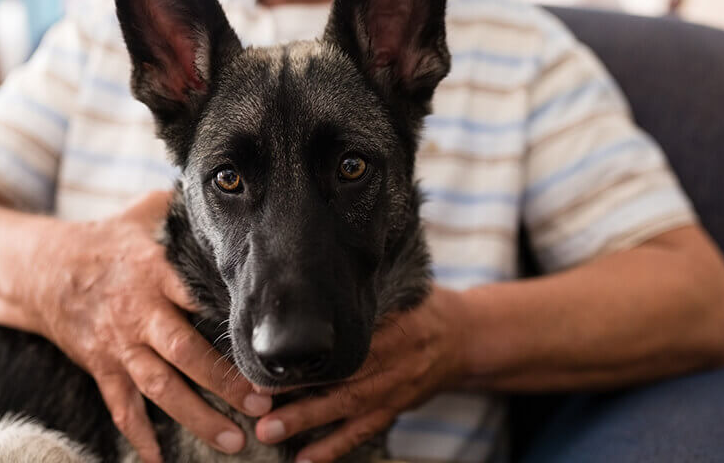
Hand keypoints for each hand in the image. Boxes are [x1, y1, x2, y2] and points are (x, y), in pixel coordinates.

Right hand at [26, 191, 272, 462]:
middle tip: (261, 406)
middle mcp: (138, 312)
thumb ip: (184, 209)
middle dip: (224, 382)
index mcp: (155, 272)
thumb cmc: (107, 239)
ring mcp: (118, 344)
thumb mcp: (144, 214)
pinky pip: (120, 406)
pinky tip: (158, 459)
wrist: (40, 267)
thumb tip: (229, 189)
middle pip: (184, 352)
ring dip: (195, 416)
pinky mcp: (101, 366)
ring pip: (159, 388)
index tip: (264, 341)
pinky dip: (137, 435)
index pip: (196, 296)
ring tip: (232, 441)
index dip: (229, 320)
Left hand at [254, 286, 468, 462]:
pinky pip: (364, 431)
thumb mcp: (401, 288)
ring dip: (308, 424)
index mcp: (398, 323)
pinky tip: (304, 460)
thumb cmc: (422, 305)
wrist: (465, 337)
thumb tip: (309, 279)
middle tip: (258, 406)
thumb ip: (366, 292)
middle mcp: (398, 358)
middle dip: (299, 395)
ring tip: (270, 432)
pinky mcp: (396, 408)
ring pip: (350, 408)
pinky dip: (334, 448)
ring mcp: (397, 387)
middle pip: (345, 378)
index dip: (312, 352)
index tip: (272, 356)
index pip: (350, 339)